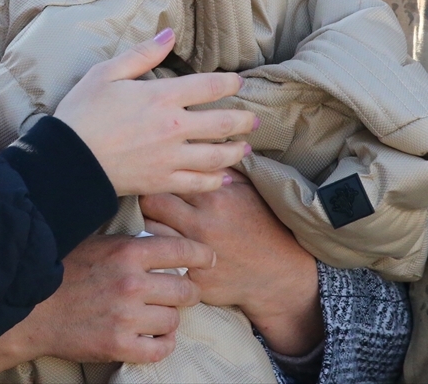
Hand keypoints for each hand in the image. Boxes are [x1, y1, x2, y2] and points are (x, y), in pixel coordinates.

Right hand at [0, 234, 214, 381]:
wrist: (31, 309)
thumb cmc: (65, 270)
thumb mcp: (98, 243)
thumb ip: (132, 241)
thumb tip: (166, 231)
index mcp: (128, 251)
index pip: (184, 251)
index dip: (201, 255)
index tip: (208, 259)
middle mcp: (132, 283)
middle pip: (186, 290)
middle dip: (187, 292)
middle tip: (179, 293)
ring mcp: (127, 317)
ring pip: (174, 320)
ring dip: (169, 318)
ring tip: (157, 314)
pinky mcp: (119, 345)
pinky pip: (161, 348)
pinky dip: (161, 343)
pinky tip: (152, 336)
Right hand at [54, 28, 255, 195]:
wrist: (68, 159)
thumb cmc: (83, 112)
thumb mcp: (107, 72)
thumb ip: (142, 53)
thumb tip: (169, 33)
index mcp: (162, 97)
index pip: (210, 86)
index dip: (230, 83)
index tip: (238, 83)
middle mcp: (174, 127)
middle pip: (223, 123)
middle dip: (244, 121)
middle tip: (254, 120)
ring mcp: (171, 157)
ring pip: (217, 156)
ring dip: (236, 151)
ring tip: (246, 148)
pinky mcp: (162, 181)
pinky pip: (198, 183)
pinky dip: (215, 181)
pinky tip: (224, 179)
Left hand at [140, 176, 322, 355]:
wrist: (282, 273)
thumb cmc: (263, 226)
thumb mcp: (249, 190)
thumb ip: (223, 169)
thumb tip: (202, 147)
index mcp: (214, 198)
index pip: (168, 179)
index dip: (159, 178)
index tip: (157, 179)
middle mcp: (202, 224)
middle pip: (150, 204)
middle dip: (146, 200)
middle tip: (150, 202)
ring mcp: (197, 253)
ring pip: (151, 232)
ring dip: (151, 227)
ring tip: (157, 224)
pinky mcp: (194, 279)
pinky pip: (164, 263)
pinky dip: (160, 256)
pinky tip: (163, 251)